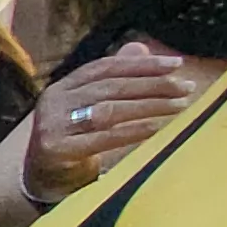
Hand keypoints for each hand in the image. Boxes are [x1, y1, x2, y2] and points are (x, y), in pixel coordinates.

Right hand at [26, 45, 203, 195]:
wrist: (40, 178)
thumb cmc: (72, 139)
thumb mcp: (88, 106)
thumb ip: (112, 78)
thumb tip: (139, 48)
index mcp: (62, 87)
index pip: (105, 67)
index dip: (141, 64)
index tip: (176, 64)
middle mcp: (54, 102)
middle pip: (110, 87)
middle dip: (153, 85)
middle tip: (185, 87)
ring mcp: (54, 126)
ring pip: (108, 110)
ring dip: (148, 106)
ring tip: (179, 105)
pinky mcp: (59, 150)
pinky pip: (103, 138)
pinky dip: (133, 131)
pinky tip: (157, 128)